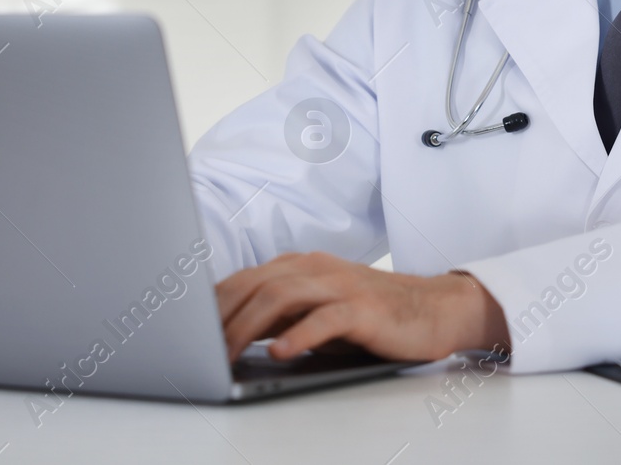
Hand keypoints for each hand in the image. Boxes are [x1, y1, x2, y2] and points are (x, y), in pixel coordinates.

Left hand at [215, 252, 510, 363]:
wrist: (434, 308)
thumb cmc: (373, 313)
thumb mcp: (319, 309)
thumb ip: (282, 313)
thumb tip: (232, 332)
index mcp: (302, 265)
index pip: (246, 279)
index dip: (213, 303)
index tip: (186, 328)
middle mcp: (317, 268)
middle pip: (256, 285)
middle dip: (221, 318)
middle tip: (198, 350)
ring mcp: (340, 285)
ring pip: (281, 296)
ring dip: (247, 327)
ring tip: (226, 354)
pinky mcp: (363, 308)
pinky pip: (324, 318)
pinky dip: (297, 335)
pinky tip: (279, 352)